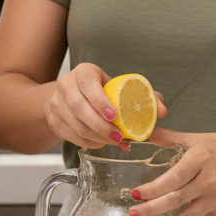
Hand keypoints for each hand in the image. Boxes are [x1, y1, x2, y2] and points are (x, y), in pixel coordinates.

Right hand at [44, 62, 167, 148]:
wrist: (69, 96)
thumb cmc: (101, 91)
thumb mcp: (119, 87)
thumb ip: (143, 96)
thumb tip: (162, 111)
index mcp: (83, 72)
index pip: (88, 84)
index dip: (100, 101)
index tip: (115, 116)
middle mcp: (65, 85)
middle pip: (79, 107)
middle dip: (101, 126)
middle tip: (119, 137)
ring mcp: (56, 103)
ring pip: (74, 125)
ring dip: (96, 137)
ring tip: (114, 142)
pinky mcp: (53, 120)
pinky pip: (71, 136)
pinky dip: (88, 143)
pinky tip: (102, 143)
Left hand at [127, 127, 215, 215]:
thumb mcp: (200, 139)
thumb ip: (171, 138)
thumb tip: (146, 131)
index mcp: (202, 159)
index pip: (175, 177)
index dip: (155, 187)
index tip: (136, 193)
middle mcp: (209, 181)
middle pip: (177, 199)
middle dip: (153, 209)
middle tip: (133, 215)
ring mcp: (215, 199)